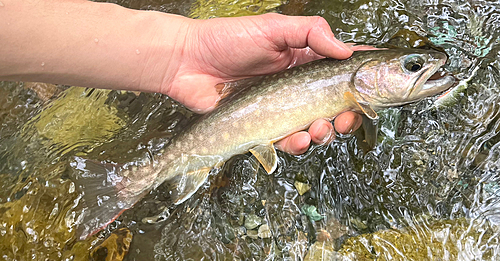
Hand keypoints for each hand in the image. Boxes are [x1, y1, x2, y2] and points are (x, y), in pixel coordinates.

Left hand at [161, 14, 362, 154]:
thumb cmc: (227, 40)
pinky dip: (297, 145)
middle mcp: (295, 86)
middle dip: (346, 116)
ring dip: (323, 133)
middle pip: (333, 106)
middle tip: (347, 119)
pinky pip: (286, 141)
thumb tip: (345, 49)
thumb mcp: (273, 27)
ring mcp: (280, 108)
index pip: (340, 69)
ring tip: (318, 130)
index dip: (361, 80)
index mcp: (303, 60)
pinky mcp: (263, 126)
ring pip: (313, 127)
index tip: (376, 89)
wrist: (188, 62)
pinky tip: (297, 139)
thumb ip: (311, 33)